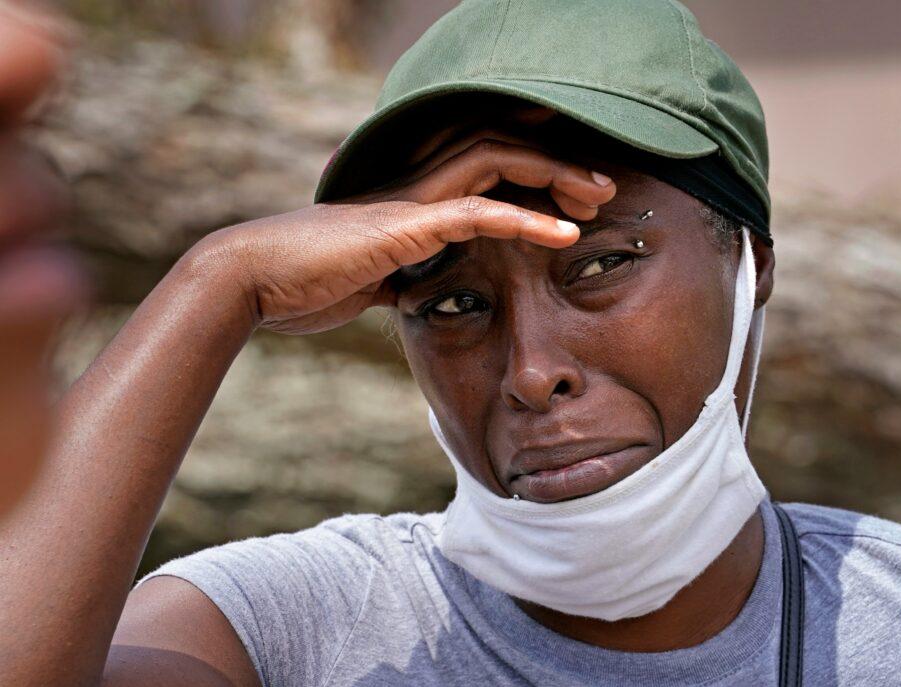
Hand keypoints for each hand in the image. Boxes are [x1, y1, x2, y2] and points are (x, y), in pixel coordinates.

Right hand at [197, 139, 616, 335]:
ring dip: (555, 176)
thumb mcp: (373, 279)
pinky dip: (528, 220)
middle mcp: (418, 183)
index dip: (535, 167)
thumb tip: (424, 287)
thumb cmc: (307, 281)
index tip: (577, 192)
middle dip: (559, 161)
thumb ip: (406, 273)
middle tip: (605, 186)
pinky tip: (566, 235)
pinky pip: (480, 212)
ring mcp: (413, 198)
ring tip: (599, 198)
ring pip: (498, 160)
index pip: (487, 162)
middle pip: (502, 145)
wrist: (255, 282)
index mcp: (415, 196)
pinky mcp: (406, 225)